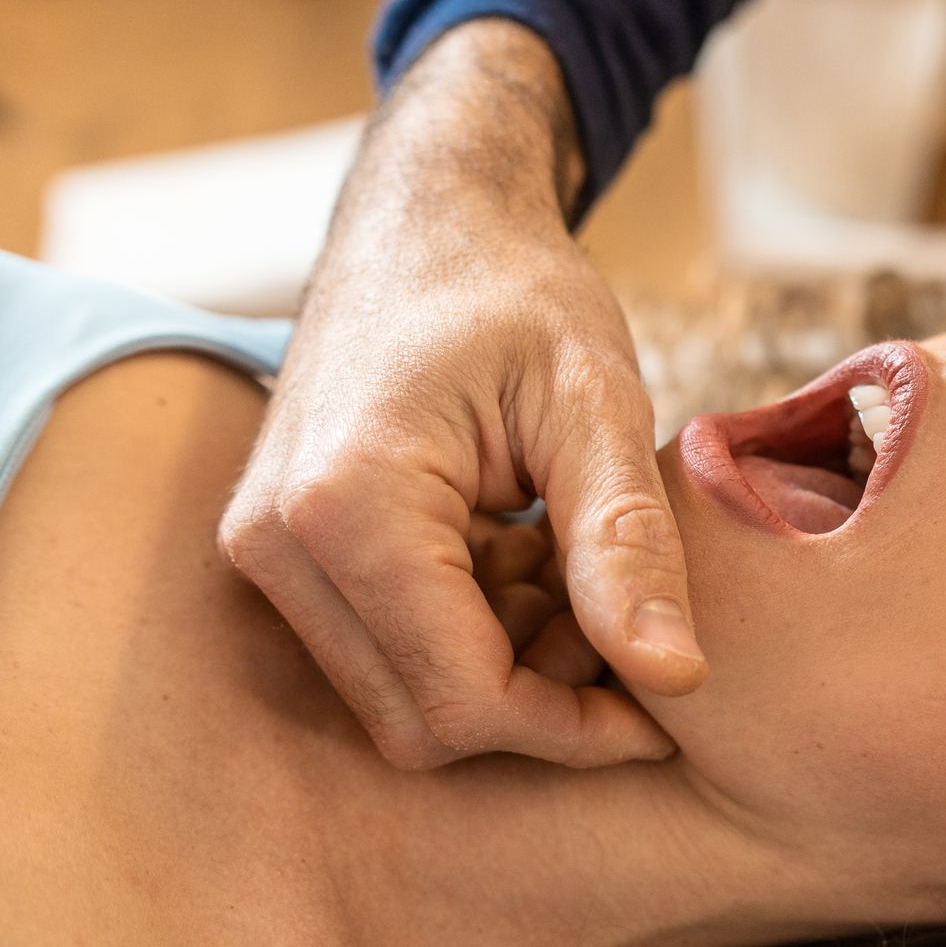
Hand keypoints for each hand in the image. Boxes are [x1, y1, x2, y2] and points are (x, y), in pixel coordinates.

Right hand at [219, 21, 702, 770]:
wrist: (426, 216)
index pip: (463, 698)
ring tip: (580, 580)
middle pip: (423, 721)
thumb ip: (627, 546)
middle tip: (627, 631)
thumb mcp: (596, 403)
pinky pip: (384, 652)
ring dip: (509, 672)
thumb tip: (677, 680)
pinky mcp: (283, 550)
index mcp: (347, 505)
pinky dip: (473, 639)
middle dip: (542, 704)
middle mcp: (277, 543)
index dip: (576, 729)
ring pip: (402, 698)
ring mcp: (268, 550)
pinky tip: (530, 564)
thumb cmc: (516, 289)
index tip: (667, 704)